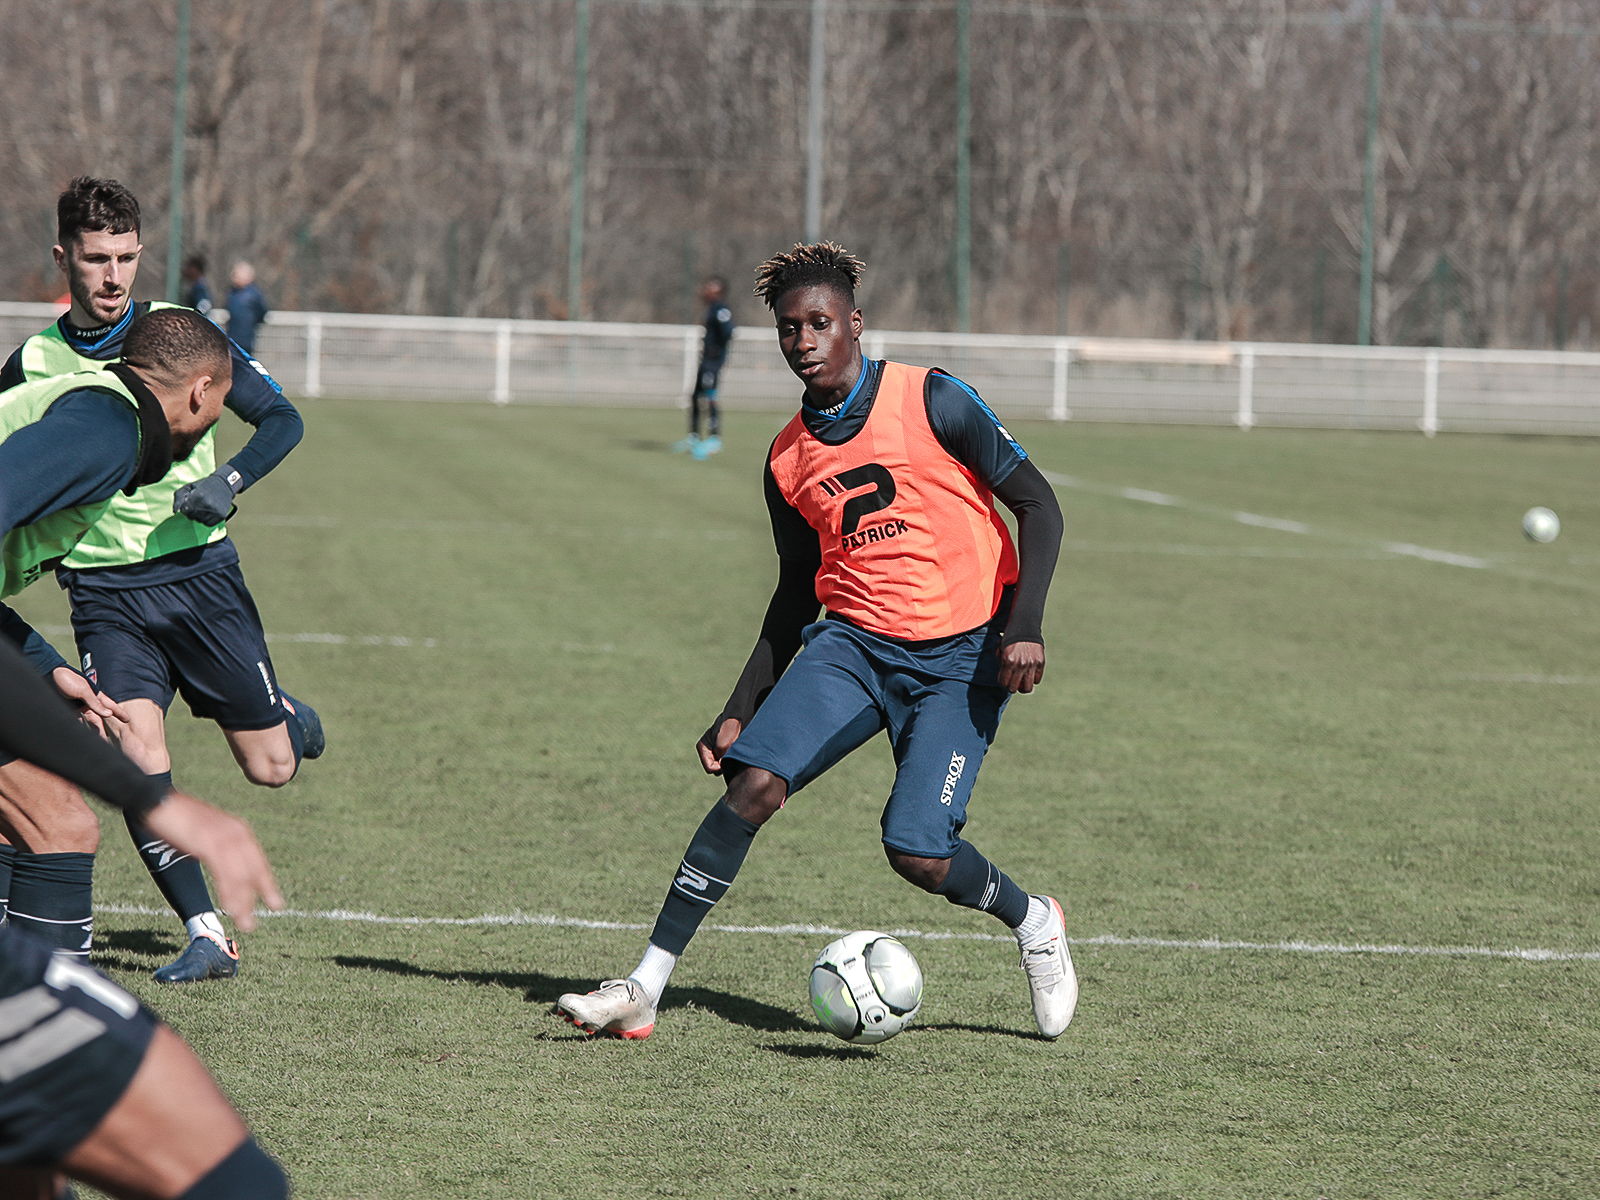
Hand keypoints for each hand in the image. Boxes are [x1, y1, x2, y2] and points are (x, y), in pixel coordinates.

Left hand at [51, 667, 128, 736]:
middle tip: (111, 739)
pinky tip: (83, 736)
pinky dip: (80, 728)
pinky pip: (76, 721)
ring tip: (98, 741)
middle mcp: (89, 702)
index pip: (110, 705)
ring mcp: (79, 706)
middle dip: (105, 728)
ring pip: (90, 721)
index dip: (119, 712)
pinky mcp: (68, 709)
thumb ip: (95, 703)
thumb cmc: (67, 679)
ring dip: (94, 730)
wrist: (47, 676)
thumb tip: (108, 714)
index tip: (128, 719)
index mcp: (95, 695)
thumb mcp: (83, 690)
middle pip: (100, 717)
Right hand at [142, 792, 283, 931]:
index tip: (275, 902)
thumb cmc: (175, 819)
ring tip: (246, 923)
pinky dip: (229, 893)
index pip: (257, 861)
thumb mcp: (203, 835)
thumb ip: (215, 850)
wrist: (156, 801)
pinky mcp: (209, 844)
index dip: (266, 883)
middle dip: (263, 893)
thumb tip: (219, 869)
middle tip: (267, 915)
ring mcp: (224, 838)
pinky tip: (231, 909)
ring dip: (244, 902)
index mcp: (237, 830)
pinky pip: (225, 874)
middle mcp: (235, 833)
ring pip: (241, 876)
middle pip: (254, 869)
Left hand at [172, 470, 237, 525]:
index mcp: (198, 496)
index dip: (184, 507)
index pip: (184, 510)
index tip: (189, 502)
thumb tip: (175, 512)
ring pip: (199, 521)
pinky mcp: (221, 516)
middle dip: (191, 511)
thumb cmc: (203, 486)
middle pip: (191, 517)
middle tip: (197, 504)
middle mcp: (207, 505)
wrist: (224, 485)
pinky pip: (207, 524)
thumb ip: (178, 498)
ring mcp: (215, 511)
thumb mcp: (188, 487)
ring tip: (204, 507)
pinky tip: (209, 512)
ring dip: (199, 516)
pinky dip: (206, 520)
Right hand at [697, 717, 742, 774]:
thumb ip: (722, 760)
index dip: (719, 768)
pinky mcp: (724, 750)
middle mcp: (708, 750)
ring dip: (729, 762)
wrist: (739, 716)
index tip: (727, 760)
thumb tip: (726, 767)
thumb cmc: (729, 727)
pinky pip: (727, 762)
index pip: (709, 768)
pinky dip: (732, 760)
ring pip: (722, 766)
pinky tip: (737, 753)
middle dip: (724, 766)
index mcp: (703, 748)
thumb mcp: (723, 745)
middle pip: (715, 769)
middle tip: (732, 756)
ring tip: (735, 752)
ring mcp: (716, 750)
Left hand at [997, 640, 1045, 693]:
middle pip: (1014, 688)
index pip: (1004, 682)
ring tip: (1022, 685)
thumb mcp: (1001, 651)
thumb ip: (1001, 665)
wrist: (1025, 628)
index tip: (1004, 681)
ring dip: (1023, 688)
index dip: (1003, 684)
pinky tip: (1029, 675)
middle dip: (1011, 688)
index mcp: (1008, 661)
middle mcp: (1020, 664)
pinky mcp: (1040, 663)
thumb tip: (1004, 679)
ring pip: (1028, 688)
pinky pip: (1037, 679)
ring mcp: (1031, 664)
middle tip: (1012, 685)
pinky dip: (1033, 679)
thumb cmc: (1010, 640)